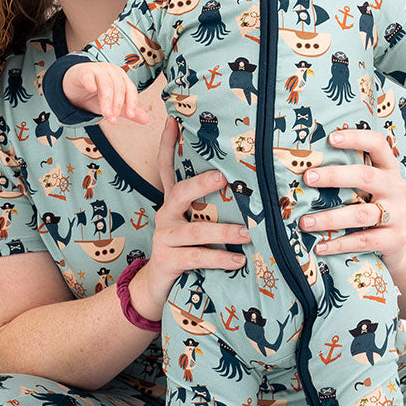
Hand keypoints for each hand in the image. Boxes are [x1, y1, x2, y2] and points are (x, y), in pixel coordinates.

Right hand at [62, 62, 147, 124]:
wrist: (74, 87)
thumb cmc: (95, 95)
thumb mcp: (112, 105)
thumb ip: (127, 111)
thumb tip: (146, 120)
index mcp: (122, 78)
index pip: (130, 90)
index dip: (132, 102)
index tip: (131, 115)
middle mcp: (112, 72)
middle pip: (119, 88)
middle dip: (117, 105)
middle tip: (113, 120)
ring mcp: (98, 69)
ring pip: (106, 84)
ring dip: (106, 100)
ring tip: (105, 114)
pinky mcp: (84, 71)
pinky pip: (88, 76)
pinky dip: (90, 82)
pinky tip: (91, 89)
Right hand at [129, 118, 251, 321]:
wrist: (157, 286)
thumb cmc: (185, 249)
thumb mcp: (194, 224)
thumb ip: (210, 207)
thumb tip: (247, 188)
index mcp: (172, 203)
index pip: (166, 167)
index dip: (167, 144)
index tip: (173, 119)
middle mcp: (165, 215)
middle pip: (180, 193)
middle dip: (202, 184)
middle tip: (225, 177)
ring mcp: (164, 238)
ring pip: (196, 231)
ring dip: (224, 232)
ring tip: (249, 233)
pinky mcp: (168, 260)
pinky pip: (197, 257)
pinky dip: (220, 259)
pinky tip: (239, 261)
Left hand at [299, 127, 405, 270]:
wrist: (405, 243)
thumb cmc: (377, 208)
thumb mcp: (371, 188)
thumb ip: (350, 177)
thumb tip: (306, 167)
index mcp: (389, 169)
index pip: (377, 144)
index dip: (356, 138)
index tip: (330, 138)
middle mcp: (396, 188)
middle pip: (366, 176)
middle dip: (334, 176)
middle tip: (308, 177)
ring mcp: (398, 214)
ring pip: (361, 214)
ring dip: (329, 218)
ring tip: (305, 222)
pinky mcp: (395, 239)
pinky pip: (364, 241)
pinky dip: (339, 244)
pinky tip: (320, 246)